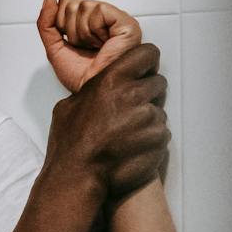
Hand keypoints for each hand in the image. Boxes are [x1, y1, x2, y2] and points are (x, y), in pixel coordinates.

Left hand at [37, 0, 141, 91]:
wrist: (95, 91)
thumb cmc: (82, 77)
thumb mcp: (54, 47)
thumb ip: (46, 23)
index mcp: (90, 22)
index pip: (65, 1)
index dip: (61, 22)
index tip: (73, 42)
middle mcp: (104, 18)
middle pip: (71, 2)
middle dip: (70, 28)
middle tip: (85, 46)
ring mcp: (116, 19)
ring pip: (83, 5)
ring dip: (82, 32)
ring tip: (95, 46)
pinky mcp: (126, 22)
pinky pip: (97, 9)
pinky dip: (93, 29)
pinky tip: (103, 42)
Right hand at [43, 41, 169, 198]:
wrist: (78, 177)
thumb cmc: (70, 145)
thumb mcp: (69, 106)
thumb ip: (92, 92)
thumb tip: (98, 89)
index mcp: (111, 80)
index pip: (146, 54)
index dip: (145, 62)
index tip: (142, 69)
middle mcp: (134, 96)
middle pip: (158, 83)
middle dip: (148, 93)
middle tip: (130, 109)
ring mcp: (150, 119)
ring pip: (159, 111)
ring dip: (148, 120)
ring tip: (126, 134)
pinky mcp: (159, 140)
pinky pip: (162, 134)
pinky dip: (151, 140)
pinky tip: (132, 147)